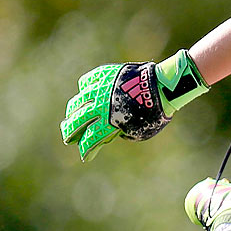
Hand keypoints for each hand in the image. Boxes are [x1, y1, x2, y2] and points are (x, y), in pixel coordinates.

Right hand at [61, 49, 208, 161]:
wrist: (163, 86)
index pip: (92, 139)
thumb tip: (114, 132)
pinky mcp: (104, 75)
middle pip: (78, 121)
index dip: (86, 149)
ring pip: (78, 102)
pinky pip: (87, 81)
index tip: (84, 156)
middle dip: (71, 132)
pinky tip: (84, 92)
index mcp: (111, 122)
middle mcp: (101, 106)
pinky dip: (84, 88)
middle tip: (68, 138)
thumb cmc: (156, 112)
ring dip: (73, 111)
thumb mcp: (142, 131)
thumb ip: (125, 134)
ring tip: (71, 115)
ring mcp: (101, 90)